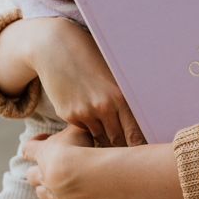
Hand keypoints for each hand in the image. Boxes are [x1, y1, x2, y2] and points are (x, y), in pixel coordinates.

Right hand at [14, 17, 145, 146]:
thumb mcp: (114, 75)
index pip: (135, 135)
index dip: (140, 146)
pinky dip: (89, 127)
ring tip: (110, 135)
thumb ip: (125, 99)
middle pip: (117, 141)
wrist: (55, 47)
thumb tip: (142, 121)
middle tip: (129, 150)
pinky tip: (89, 115)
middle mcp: (103, 107)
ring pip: (100, 138)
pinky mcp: (68, 114)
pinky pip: (84, 129)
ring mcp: (84, 112)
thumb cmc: (91, 58)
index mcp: (120, 97)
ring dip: (104, 139)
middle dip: (123, 147)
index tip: (144, 151)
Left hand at [24, 126, 95, 198]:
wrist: (85, 174)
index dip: (33, 145)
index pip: (28, 149)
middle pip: (32, 175)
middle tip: (50, 168)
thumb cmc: (81, 148)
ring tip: (55, 187)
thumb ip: (73, 124)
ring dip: (45, 190)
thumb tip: (75, 117)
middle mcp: (43, 174)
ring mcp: (52, 192)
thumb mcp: (77, 129)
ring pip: (40, 193)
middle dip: (38, 172)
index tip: (44, 141)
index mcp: (43, 153)